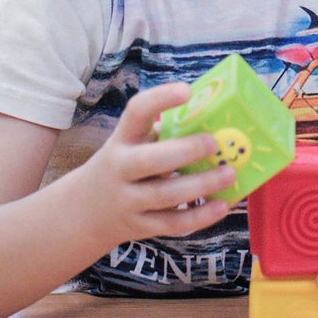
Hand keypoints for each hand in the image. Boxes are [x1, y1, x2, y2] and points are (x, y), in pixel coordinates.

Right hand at [63, 82, 235, 250]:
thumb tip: (219, 123)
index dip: (160, 99)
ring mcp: (128, 200)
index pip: (136, 112)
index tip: (187, 90)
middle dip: (185, 151)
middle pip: (149, 161)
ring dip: (200, 185)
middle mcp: (120, 169)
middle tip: (214, 143)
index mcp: (123, 139)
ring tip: (230, 174)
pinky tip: (222, 205)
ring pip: (164, 195)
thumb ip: (166, 134)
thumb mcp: (134, 143)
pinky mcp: (140, 226)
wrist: (87, 207)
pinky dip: (199, 216)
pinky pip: (171, 223)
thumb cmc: (127, 164)